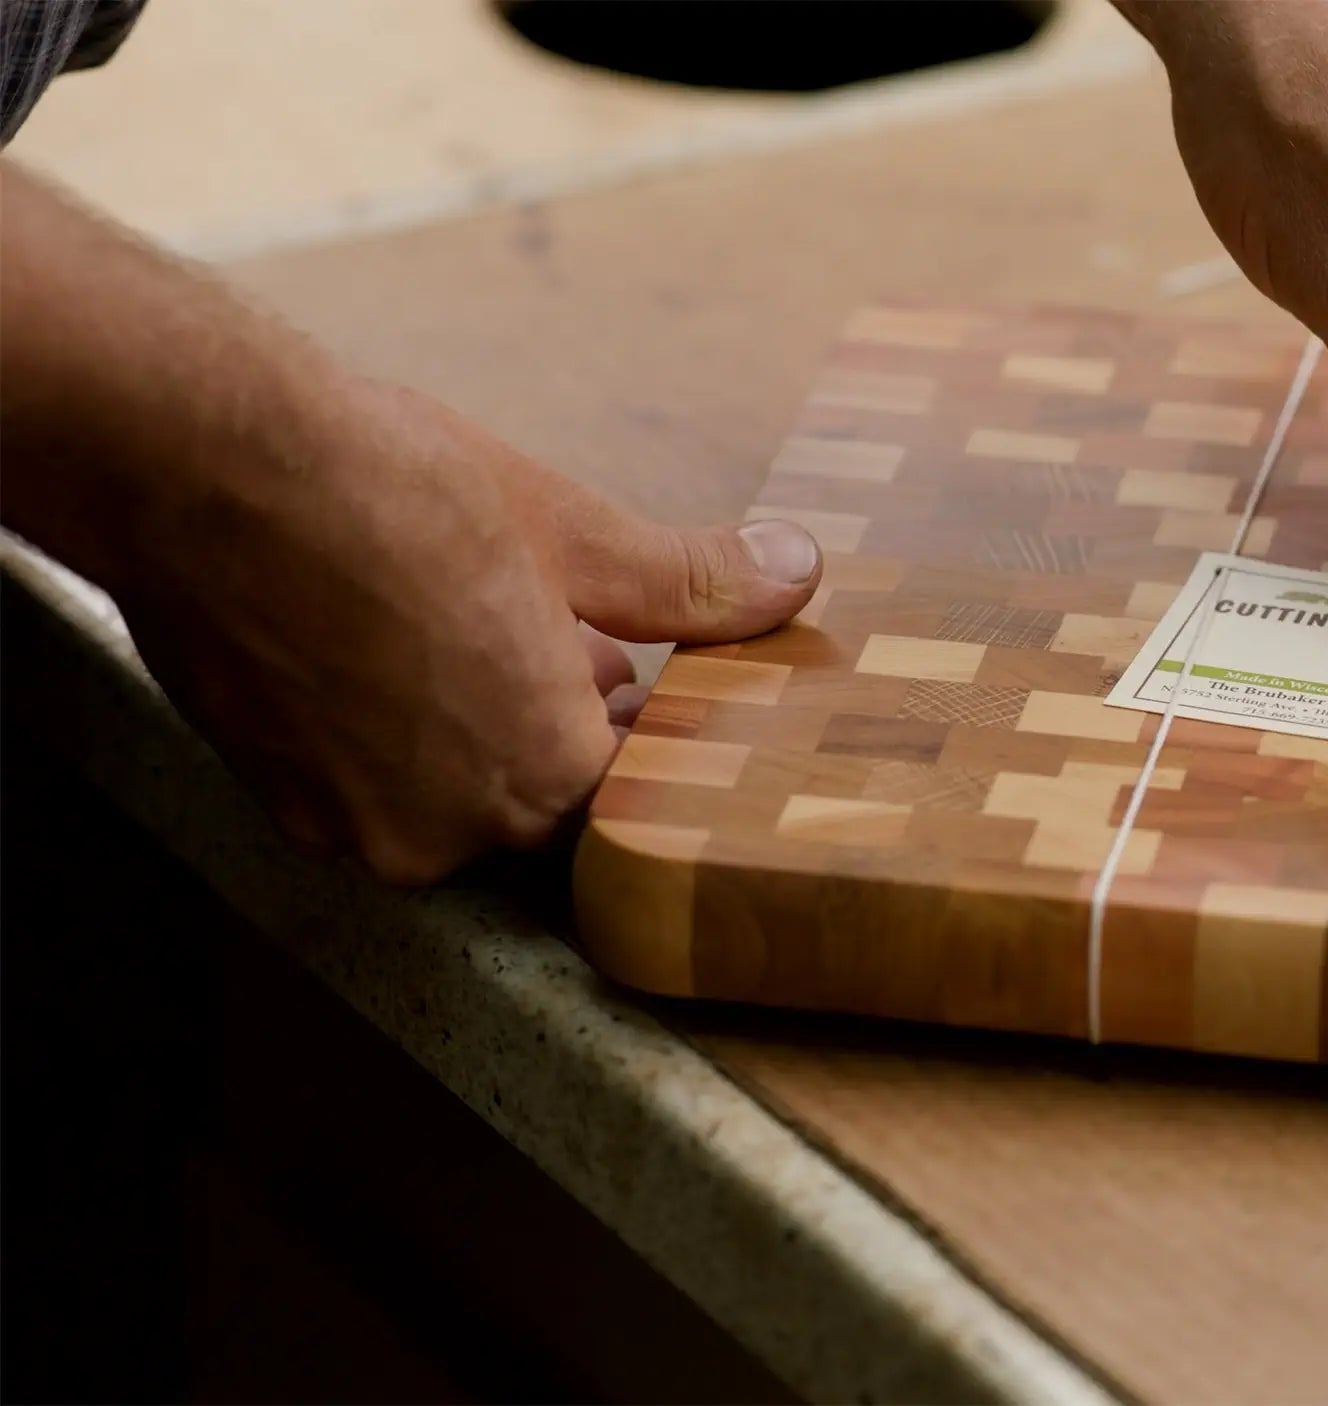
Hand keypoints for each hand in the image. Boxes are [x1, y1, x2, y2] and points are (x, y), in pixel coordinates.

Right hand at [2, 164, 822, 882]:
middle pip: (545, 800)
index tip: (641, 663)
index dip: (644, 721)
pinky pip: (368, 782)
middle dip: (562, 722)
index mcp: (542, 778)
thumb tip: (796, 574)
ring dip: (475, 727)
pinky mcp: (273, 795)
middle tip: (557, 627)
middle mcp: (446, 833)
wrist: (198, 458)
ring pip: (451, 793)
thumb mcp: (571, 530)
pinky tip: (384, 639)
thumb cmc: (391, 487)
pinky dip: (391, 730)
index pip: (633, 790)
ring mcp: (347, 823)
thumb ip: (689, 585)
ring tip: (464, 622)